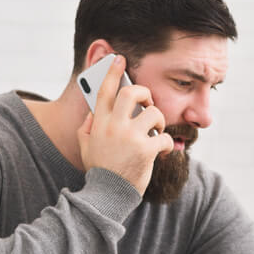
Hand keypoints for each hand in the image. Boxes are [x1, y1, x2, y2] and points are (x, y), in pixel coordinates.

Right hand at [76, 54, 173, 194]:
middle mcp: (113, 126)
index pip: (104, 90)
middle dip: (145, 93)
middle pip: (131, 93)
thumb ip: (87, 127)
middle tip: (149, 104)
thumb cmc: (100, 170)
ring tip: (157, 131)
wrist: (107, 195)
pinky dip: (168, 144)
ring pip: (153, 113)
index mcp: (98, 123)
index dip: (111, 71)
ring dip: (160, 120)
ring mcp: (130, 138)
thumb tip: (93, 113)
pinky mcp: (145, 151)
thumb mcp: (85, 146)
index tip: (119, 58)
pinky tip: (164, 151)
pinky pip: (165, 138)